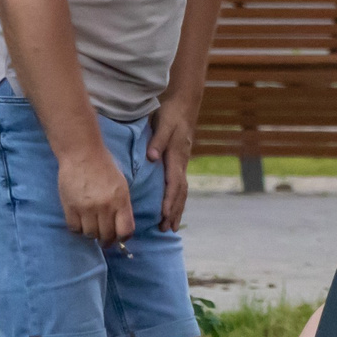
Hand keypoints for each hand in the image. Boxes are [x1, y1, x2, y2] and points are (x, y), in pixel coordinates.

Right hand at [57, 144, 134, 244]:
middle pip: (107, 236)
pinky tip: (81, 223)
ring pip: (90, 234)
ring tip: (92, 228)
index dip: (123, 238)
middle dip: (107, 240)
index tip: (120, 238)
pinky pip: (75, 229)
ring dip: (92, 234)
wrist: (82, 153)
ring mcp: (86, 208)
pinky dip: (78, 230)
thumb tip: (121, 227)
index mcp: (120, 200)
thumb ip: (122, 206)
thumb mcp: (121, 185)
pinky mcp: (70, 207)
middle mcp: (104, 207)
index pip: (125, 231)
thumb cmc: (104, 166)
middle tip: (105, 239)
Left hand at [149, 97, 197, 233]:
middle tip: (166, 230)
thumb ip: (157, 141)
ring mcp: (182, 165)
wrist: (184, 106)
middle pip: (180, 193)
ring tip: (170, 227)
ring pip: (182, 192)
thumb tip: (152, 157)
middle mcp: (181, 164)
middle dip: (173, 212)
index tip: (163, 214)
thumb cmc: (171, 115)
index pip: (174, 183)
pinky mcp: (180, 164)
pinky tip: (172, 210)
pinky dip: (177, 201)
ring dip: (176, 210)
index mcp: (176, 157)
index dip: (168, 200)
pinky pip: (180, 187)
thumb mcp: (163, 124)